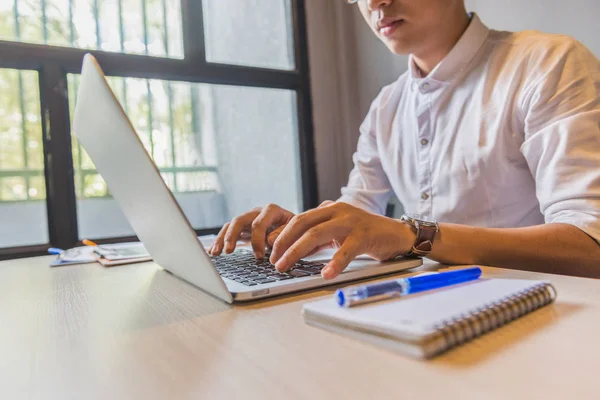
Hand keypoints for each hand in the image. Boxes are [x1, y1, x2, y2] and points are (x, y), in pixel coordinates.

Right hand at [209, 204, 294, 258]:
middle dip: (232, 236)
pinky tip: (213, 252)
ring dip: (222, 239)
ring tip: (215, 253)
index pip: (259, 222)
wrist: (297, 228)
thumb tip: (269, 241)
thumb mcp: (295, 232)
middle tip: (229, 251)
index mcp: (272, 211)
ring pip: (231, 225)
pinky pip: (228, 232)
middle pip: (240, 220)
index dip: (258, 240)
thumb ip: (283, 235)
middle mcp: (258, 212)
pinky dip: (220, 241)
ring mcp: (249, 219)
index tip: (259, 257)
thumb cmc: (296, 231)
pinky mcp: (243, 228)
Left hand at [269, 202, 414, 279]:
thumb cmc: (365, 235)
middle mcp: (337, 210)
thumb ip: (318, 237)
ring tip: (285, 267)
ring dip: (297, 252)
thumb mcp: (338, 232)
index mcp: (329, 208)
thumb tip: (291, 248)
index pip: (298, 220)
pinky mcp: (364, 235)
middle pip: (302, 224)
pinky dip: (333, 263)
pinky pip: (345, 251)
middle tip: (273, 261)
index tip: (270, 251)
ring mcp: (350, 221)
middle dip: (284, 243)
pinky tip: (325, 275)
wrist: (397, 234)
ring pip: (316, 234)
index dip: (282, 235)